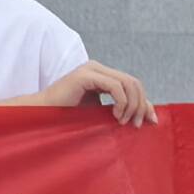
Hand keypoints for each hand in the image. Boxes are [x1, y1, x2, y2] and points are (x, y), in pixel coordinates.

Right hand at [28, 60, 153, 125]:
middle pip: (134, 82)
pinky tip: (115, 116)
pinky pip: (115, 87)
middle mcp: (97, 68)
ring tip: (124, 122)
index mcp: (101, 75)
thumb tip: (151, 116)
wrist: (41, 115)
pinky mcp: (85, 75)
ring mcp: (91, 70)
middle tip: (137, 125)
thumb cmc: (67, 117)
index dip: (145, 102)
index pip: (133, 84)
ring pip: (128, 83)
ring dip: (132, 105)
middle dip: (141, 105)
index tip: (152, 121)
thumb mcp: (100, 113)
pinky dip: (122, 103)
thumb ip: (121, 109)